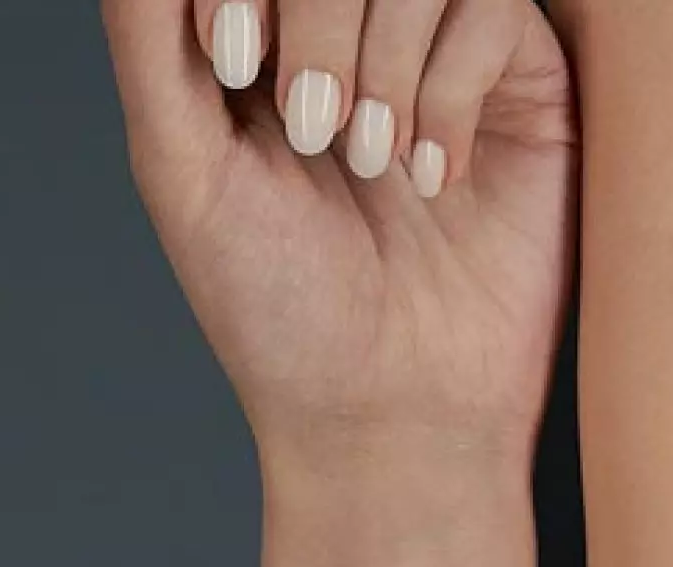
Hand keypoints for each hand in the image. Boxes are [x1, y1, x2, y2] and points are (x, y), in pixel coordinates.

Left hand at [101, 0, 574, 462]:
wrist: (395, 418)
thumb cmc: (281, 314)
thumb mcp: (179, 166)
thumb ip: (147, 31)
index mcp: (265, 31)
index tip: (236, 64)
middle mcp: (354, 29)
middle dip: (318, 19)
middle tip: (316, 135)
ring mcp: (444, 54)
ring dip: (385, 62)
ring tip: (377, 164)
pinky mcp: (525, 90)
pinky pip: (494, 9)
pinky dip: (453, 90)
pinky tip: (439, 178)